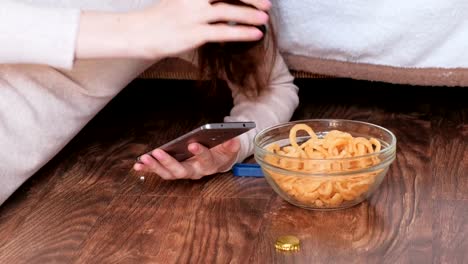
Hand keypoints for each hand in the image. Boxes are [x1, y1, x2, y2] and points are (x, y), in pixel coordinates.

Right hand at [76, 0, 270, 59]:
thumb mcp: (181, 1)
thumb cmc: (162, 19)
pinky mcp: (193, 34)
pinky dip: (242, 32)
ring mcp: (193, 15)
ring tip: (265, 18)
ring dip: (250, 14)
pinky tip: (255, 34)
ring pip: (228, 11)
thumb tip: (225, 5)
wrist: (138, 33)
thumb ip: (203, 1)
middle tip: (266, 2)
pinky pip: (223, 31)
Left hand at [133, 138, 240, 179]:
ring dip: (155, 166)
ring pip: (168, 174)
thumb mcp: (229, 148)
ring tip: (144, 158)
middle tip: (158, 152)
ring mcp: (182, 173)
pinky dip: (148, 169)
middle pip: (181, 171)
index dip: (200, 153)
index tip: (192, 144)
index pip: (205, 160)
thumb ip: (231, 145)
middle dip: (168, 162)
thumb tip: (233, 140)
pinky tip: (137, 166)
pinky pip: (159, 171)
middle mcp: (195, 172)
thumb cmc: (221, 153)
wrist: (216, 162)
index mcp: (209, 166)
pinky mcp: (172, 171)